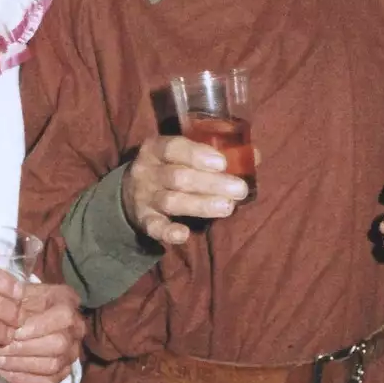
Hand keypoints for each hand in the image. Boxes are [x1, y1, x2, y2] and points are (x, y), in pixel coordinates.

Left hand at [0, 283, 85, 382]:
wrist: (20, 318)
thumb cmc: (18, 302)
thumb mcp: (16, 292)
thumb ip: (14, 296)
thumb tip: (8, 306)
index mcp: (68, 303)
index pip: (64, 317)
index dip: (39, 327)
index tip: (14, 333)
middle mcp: (76, 329)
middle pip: (58, 344)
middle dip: (24, 348)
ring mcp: (71, 353)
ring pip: (51, 365)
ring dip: (19, 364)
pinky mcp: (61, 374)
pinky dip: (22, 379)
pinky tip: (3, 371)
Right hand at [122, 134, 249, 246]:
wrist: (129, 192)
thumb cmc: (168, 168)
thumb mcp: (182, 155)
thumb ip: (215, 155)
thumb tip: (254, 155)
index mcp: (156, 148)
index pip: (174, 147)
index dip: (197, 154)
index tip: (222, 163)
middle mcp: (147, 171)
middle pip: (178, 177)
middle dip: (211, 183)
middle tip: (239, 189)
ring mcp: (144, 197)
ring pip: (171, 201)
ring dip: (200, 204)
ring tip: (227, 207)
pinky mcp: (143, 220)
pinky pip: (154, 227)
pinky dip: (168, 232)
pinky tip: (183, 235)